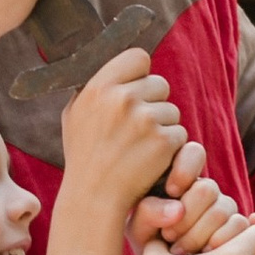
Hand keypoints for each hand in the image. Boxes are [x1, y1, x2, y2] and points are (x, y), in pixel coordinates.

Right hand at [59, 50, 185, 215]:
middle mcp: (122, 99)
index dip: (140, 74)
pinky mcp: (163, 142)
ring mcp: (145, 120)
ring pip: (172, 110)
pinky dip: (170, 148)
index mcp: (99, 87)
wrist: (94, 197)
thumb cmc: (84, 155)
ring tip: (139, 147)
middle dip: (153, 103)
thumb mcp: (75, 114)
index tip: (135, 90)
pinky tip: (149, 160)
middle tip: (136, 128)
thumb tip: (121, 67)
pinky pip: (179, 133)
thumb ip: (97, 87)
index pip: (138, 57)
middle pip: (160, 84)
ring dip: (162, 127)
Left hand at [134, 155, 250, 254]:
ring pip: (223, 210)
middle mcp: (206, 190)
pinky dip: (218, 242)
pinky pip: (239, 227)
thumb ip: (148, 213)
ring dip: (199, 234)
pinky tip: (200, 254)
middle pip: (208, 188)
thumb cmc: (146, 242)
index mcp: (181, 176)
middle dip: (188, 216)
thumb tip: (177, 210)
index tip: (171, 190)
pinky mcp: (237, 228)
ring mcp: (224, 208)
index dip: (185, 169)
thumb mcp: (138, 227)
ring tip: (179, 250)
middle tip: (168, 235)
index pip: (194, 152)